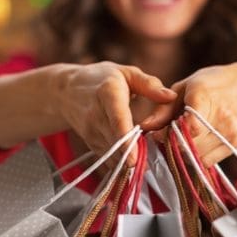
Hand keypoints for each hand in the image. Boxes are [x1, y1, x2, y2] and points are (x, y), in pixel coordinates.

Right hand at [51, 62, 176, 165]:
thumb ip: (149, 84)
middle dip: (135, 155)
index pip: (117, 120)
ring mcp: (90, 131)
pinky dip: (122, 161)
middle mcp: (95, 115)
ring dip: (129, 160)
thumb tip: (170, 97)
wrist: (66, 91)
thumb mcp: (126, 73)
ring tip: (145, 162)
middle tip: (153, 164)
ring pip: (113, 153)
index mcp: (108, 94)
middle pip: (115, 142)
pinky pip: (108, 158)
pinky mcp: (90, 142)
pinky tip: (133, 158)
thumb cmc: (101, 78)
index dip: (126, 140)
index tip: (135, 159)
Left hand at [149, 63, 236, 166]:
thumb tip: (145, 127)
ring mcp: (231, 132)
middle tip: (165, 138)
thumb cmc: (210, 84)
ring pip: (198, 157)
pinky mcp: (235, 144)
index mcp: (205, 97)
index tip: (158, 134)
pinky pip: (208, 161)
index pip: (189, 127)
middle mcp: (222, 116)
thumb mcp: (183, 88)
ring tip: (179, 139)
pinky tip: (193, 144)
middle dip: (172, 145)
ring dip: (183, 153)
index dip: (169, 135)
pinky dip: (196, 157)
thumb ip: (163, 108)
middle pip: (191, 145)